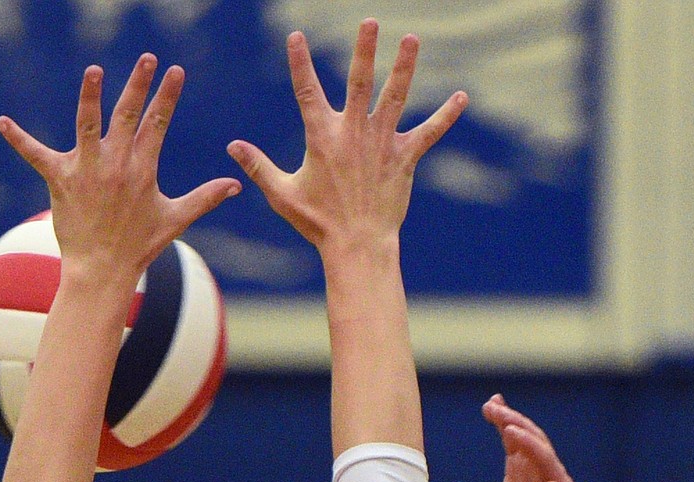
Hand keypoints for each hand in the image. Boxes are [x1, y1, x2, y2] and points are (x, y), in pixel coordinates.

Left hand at [0, 55, 239, 284]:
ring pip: (87, 124)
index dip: (167, 97)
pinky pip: (35, 154)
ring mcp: (87, 171)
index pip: (158, 125)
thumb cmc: (140, 246)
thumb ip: (205, 198)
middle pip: (128, 115)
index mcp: (142, 170)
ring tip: (94, 71)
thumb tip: (234, 185)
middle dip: (138, 84)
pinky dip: (18, 139)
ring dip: (90, 96)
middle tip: (147, 58)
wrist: (103, 271)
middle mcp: (116, 165)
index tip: (175, 72)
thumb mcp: (176, 220)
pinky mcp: (60, 180)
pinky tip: (2, 123)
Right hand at [228, 20, 465, 256]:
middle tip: (370, 21)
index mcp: (322, 138)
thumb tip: (232, 147)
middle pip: (360, 83)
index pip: (307, 91)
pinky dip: (446, 116)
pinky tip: (462, 97)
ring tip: (412, 39)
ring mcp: (382, 144)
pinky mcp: (404, 159)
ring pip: (396, 97)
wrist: (357, 247)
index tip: (295, 36)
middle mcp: (354, 134)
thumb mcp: (282, 194)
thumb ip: (258, 166)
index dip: (300, 63)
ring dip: (404, 67)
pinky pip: (429, 133)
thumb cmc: (318, 223)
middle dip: (365, 50)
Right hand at [483, 395, 574, 481]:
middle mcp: (550, 473)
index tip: (509, 431)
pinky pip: (513, 446)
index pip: (544, 456)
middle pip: (534, 440)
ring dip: (508, 420)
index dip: (528, 442)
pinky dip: (505, 429)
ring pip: (523, 439)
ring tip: (490, 405)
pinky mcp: (520, 473)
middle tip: (494, 409)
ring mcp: (534, 471)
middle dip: (516, 423)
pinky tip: (495, 413)